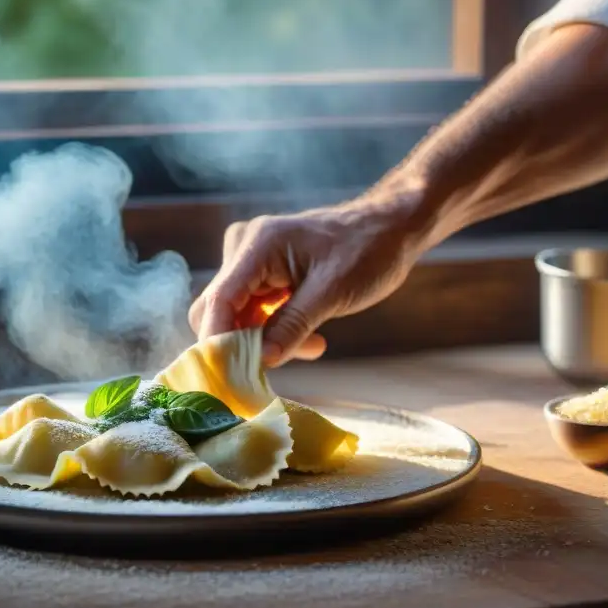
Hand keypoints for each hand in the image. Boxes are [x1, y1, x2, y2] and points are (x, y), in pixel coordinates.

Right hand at [189, 184, 431, 366]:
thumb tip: (261, 361)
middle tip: (278, 366)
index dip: (218, 341)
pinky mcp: (263, 274)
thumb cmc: (368, 251)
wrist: (390, 229)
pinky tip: (310, 339)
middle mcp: (245, 249)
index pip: (218, 301)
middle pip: (219, 310)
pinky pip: (255, 312)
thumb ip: (292, 326)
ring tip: (311, 346)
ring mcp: (252, 261)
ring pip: (237, 316)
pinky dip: (276, 331)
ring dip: (266, 340)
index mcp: (258, 245)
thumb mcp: (332, 293)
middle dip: (244, 344)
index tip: (230, 377)